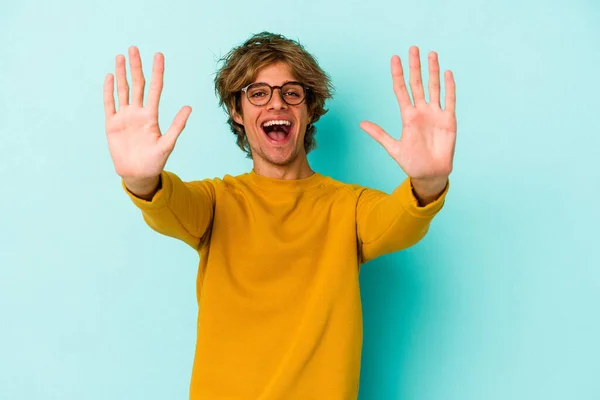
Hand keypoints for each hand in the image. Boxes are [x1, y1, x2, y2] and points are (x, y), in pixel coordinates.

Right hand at [103, 46, 191, 182]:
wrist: (138, 174)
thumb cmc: (155, 161)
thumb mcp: (167, 144)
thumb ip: (177, 126)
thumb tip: (189, 107)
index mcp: (151, 116)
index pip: (155, 89)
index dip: (157, 72)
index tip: (158, 55)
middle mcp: (138, 113)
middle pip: (137, 85)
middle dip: (136, 66)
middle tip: (134, 48)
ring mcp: (124, 117)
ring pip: (123, 90)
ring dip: (121, 74)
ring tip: (121, 56)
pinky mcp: (112, 125)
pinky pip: (110, 104)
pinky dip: (109, 91)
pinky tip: (109, 77)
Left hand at [360, 46, 456, 199]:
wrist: (429, 174)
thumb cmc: (412, 162)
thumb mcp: (393, 148)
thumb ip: (379, 134)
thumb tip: (361, 124)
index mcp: (407, 116)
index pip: (401, 90)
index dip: (398, 74)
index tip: (395, 58)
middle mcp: (421, 111)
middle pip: (417, 84)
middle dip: (415, 66)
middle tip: (413, 48)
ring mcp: (435, 114)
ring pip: (434, 87)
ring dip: (432, 71)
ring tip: (431, 54)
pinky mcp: (448, 120)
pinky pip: (449, 100)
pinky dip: (449, 87)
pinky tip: (447, 73)